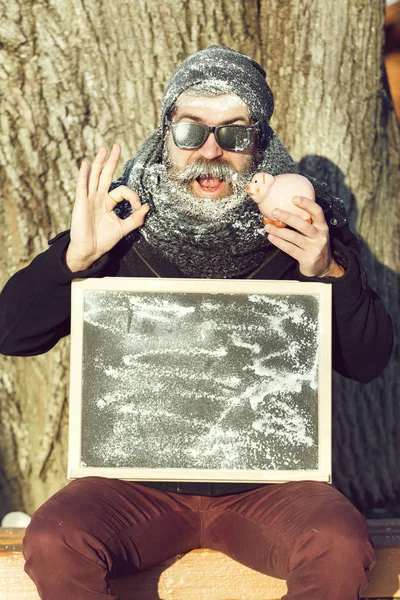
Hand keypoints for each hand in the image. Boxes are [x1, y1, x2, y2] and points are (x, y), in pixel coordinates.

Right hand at [66, 144, 149, 271]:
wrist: (89, 251)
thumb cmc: (104, 240)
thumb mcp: (123, 229)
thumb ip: (135, 219)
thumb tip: (147, 207)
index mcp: (109, 203)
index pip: (122, 191)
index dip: (132, 196)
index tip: (138, 207)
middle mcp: (99, 198)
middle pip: (106, 175)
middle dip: (112, 161)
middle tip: (117, 146)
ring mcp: (89, 199)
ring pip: (95, 177)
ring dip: (99, 163)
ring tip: (104, 149)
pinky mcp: (81, 203)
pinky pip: (82, 186)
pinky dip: (84, 175)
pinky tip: (86, 164)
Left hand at [263, 196, 343, 277]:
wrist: (323, 267)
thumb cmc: (314, 245)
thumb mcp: (315, 232)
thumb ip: (305, 222)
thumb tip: (284, 209)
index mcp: (322, 227)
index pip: (317, 212)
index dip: (306, 204)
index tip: (294, 198)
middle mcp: (320, 236)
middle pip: (303, 224)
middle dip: (287, 217)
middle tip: (275, 212)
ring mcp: (314, 248)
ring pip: (294, 237)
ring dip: (279, 231)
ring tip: (268, 226)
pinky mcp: (307, 259)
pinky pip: (290, 249)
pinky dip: (279, 242)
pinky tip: (271, 237)